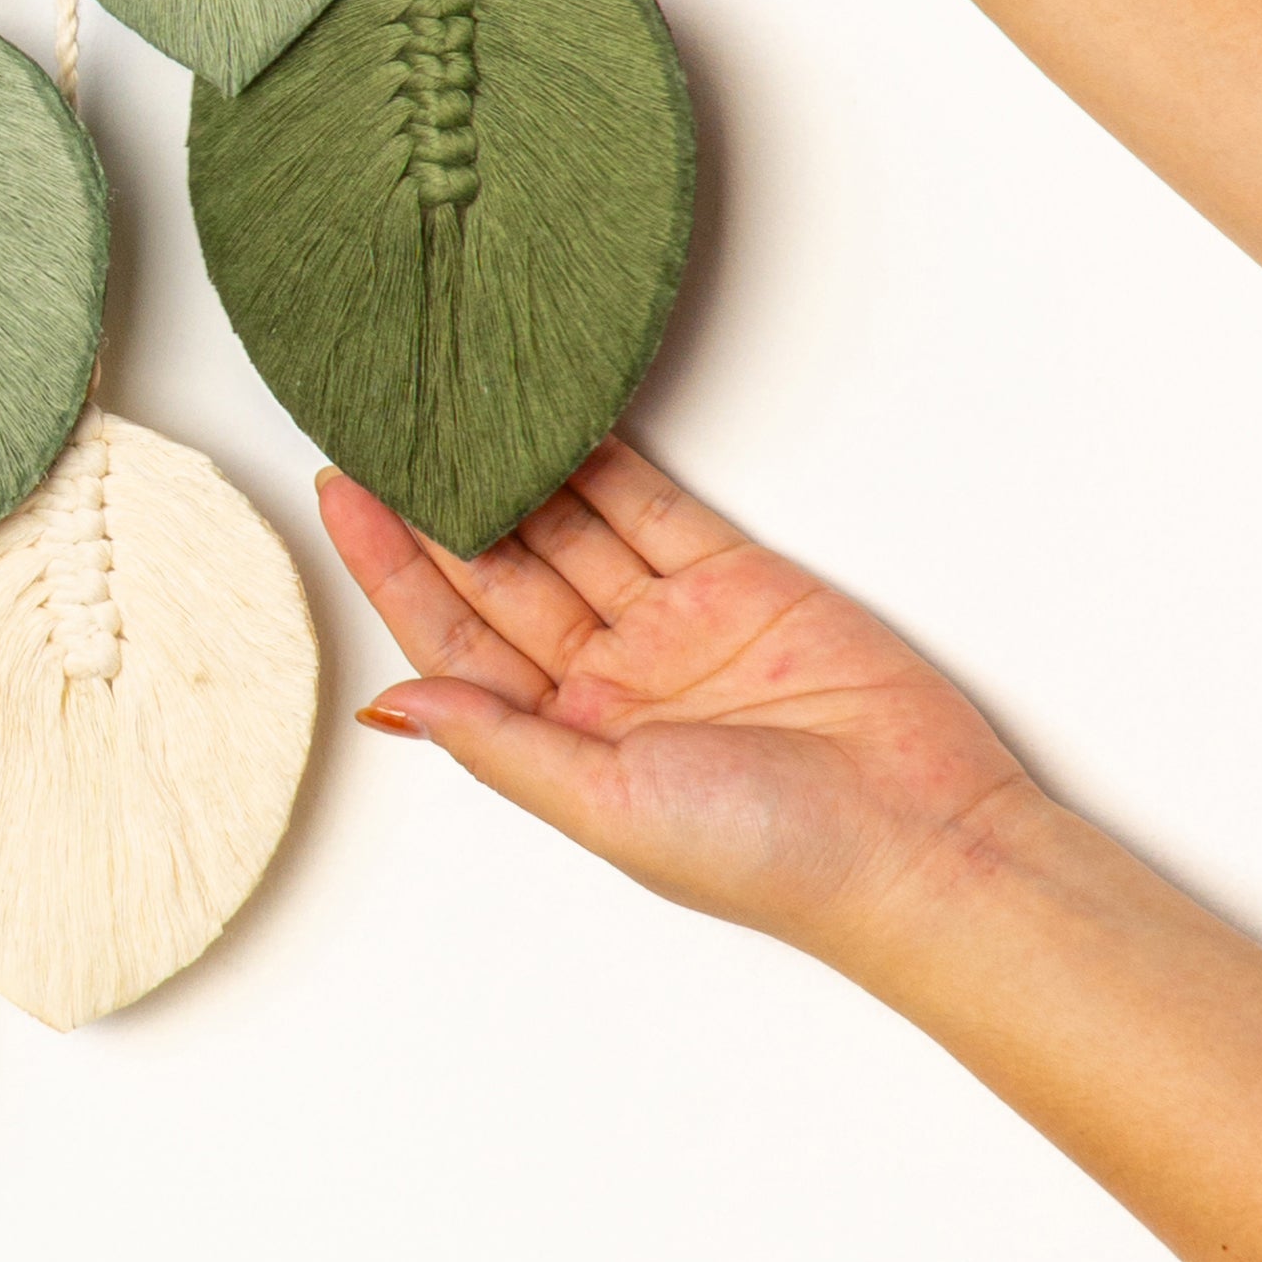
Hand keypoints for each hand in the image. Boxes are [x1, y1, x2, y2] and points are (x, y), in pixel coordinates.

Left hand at [317, 439, 1031, 971]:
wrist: (920, 841)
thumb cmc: (769, 856)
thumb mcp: (608, 808)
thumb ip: (502, 746)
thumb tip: (392, 704)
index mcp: (564, 741)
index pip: (451, 638)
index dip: (393, 568)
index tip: (341, 496)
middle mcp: (609, 682)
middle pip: (499, 574)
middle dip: (437, 506)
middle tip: (381, 425)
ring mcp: (671, 627)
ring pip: (568, 530)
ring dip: (511, 474)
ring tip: (450, 406)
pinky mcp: (738, 583)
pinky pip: (651, 510)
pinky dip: (602, 463)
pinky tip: (552, 420)